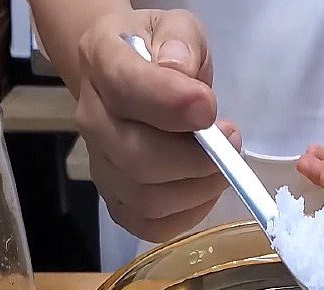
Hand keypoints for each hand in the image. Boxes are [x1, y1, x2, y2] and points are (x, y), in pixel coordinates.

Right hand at [76, 9, 240, 241]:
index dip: (171, 104)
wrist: (132, 77)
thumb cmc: (160, 54)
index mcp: (101, 63)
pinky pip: (152, 227)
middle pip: (137, 159)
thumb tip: (183, 73)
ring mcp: (101, 167)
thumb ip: (182, 43)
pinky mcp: (118, 204)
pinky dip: (188, 215)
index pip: (126, 88)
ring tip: (223, 166)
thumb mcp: (177, 28)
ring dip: (199, 189)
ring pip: (147, 200)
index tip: (210, 110)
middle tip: (231, 145)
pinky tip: (204, 190)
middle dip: (197, 161)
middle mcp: (91, 120)